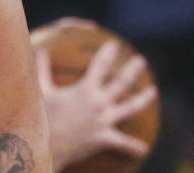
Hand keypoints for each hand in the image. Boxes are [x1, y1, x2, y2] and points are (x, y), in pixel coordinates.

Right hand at [36, 37, 157, 170]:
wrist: (47, 147)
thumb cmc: (43, 117)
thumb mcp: (42, 91)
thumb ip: (43, 69)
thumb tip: (41, 49)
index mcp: (85, 89)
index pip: (100, 65)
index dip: (108, 53)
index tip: (114, 44)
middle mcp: (99, 103)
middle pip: (122, 83)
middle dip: (132, 70)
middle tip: (140, 61)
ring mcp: (105, 121)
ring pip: (130, 108)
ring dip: (143, 99)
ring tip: (152, 91)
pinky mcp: (106, 139)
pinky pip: (124, 143)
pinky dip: (135, 147)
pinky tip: (144, 148)